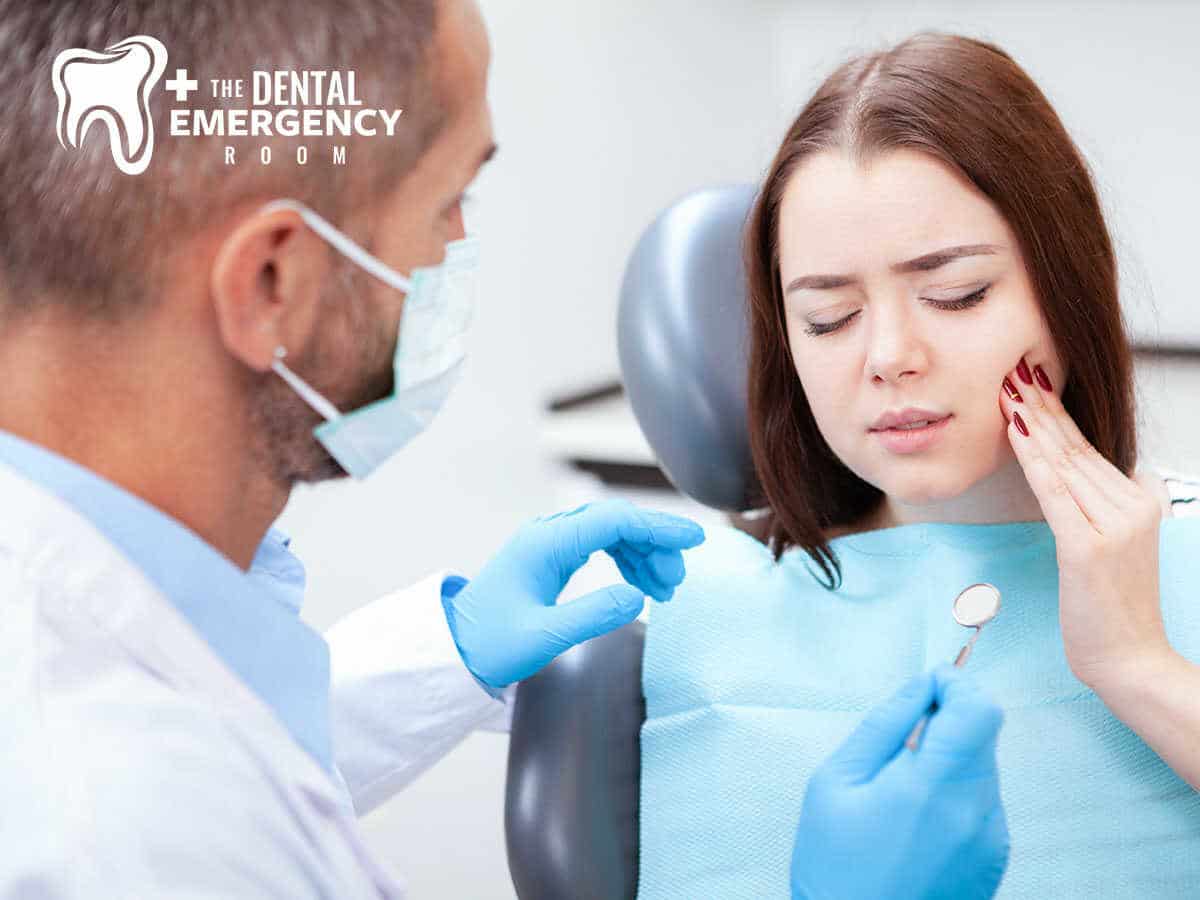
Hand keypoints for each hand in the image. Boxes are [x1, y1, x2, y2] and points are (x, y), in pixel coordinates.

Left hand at [443, 498, 704, 687]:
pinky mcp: (550, 558)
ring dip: (643, 554)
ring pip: (610, 533)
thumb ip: (592, 615)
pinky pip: (598, 546)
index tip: (694, 539)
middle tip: (677, 582)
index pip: (614, 521)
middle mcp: (548, 535)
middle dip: (655, 544)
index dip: (658, 527)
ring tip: (666, 589)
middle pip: (616, 521)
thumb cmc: (490, 645)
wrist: (453, 650)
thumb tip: (638, 597)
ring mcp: (548, 544)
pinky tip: (641, 585)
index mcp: (546, 544)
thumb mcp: (544, 637)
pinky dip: (625, 561)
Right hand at [791, 665, 1008, 899]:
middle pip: (984, 732)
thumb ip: (884, 725)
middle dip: (948, 720)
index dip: (956, 684)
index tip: (930, 684)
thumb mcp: (836, 782)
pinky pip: (983, 800)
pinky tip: (916, 820)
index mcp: (932, 788)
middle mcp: (975, 812)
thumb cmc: (835, 867)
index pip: (978, 709)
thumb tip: (920, 686)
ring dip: (950, 758)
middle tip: (901, 743)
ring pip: (984, 765)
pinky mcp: (995, 856)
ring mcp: (991, 838)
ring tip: (900, 792)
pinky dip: (956, 792)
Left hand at [998, 354, 1171, 687]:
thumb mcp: (1111, 545)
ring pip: (1062, 463)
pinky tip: (1016, 431)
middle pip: (1075, 447)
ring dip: (1031, 422)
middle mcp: (1133, 504)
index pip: (1087, 448)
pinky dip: (1033, 459)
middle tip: (1012, 368)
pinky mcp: (1089, 547)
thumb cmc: (1111, 607)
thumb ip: (1097, 506)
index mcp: (1141, 499)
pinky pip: (1054, 493)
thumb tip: (1071, 473)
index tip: (1029, 380)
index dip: (1055, 412)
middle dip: (1040, 405)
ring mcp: (1115, 524)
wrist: (1130, 659)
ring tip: (1006, 389)